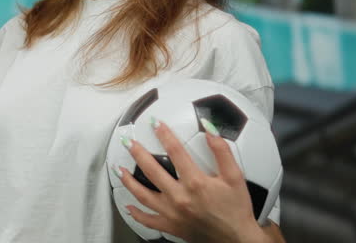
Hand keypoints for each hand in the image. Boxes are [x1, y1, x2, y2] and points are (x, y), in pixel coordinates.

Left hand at [117, 121, 266, 242]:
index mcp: (195, 183)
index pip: (175, 151)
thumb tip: (210, 129)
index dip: (164, 134)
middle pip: (152, 171)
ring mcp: (172, 213)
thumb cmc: (236, 209)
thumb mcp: (235, 177)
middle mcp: (180, 197)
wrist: (236, 239)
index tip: (155, 123)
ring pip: (143, 195)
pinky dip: (136, 214)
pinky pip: (148, 220)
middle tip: (128, 142)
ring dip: (129, 181)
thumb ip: (222, 151)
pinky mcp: (171, 226)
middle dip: (138, 154)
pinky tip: (128, 205)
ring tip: (119, 169)